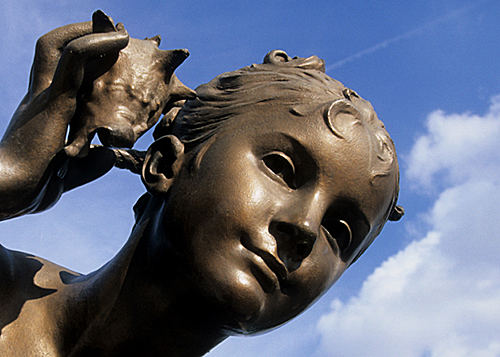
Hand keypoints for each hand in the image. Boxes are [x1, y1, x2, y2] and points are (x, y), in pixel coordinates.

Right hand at [0, 11, 128, 217]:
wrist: (8, 192)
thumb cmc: (31, 186)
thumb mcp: (68, 173)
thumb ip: (90, 164)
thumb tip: (108, 156)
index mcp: (43, 111)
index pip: (57, 72)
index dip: (80, 59)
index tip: (106, 55)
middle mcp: (41, 96)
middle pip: (55, 50)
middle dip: (84, 35)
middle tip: (115, 33)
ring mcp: (46, 95)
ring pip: (64, 47)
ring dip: (93, 33)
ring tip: (121, 31)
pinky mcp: (54, 99)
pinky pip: (74, 59)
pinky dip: (95, 43)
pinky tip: (118, 40)